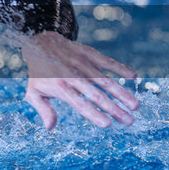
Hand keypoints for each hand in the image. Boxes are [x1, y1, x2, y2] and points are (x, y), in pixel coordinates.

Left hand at [20, 31, 138, 129]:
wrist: (40, 42)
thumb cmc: (39, 73)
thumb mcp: (34, 92)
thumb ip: (43, 110)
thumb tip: (49, 127)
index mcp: (60, 87)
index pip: (80, 103)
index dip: (94, 114)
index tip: (107, 124)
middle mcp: (73, 76)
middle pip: (97, 94)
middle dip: (114, 109)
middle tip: (129, 121)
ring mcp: (83, 64)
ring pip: (105, 80)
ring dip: (122, 93)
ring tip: (135, 106)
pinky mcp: (89, 53)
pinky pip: (107, 61)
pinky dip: (120, 68)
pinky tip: (133, 77)